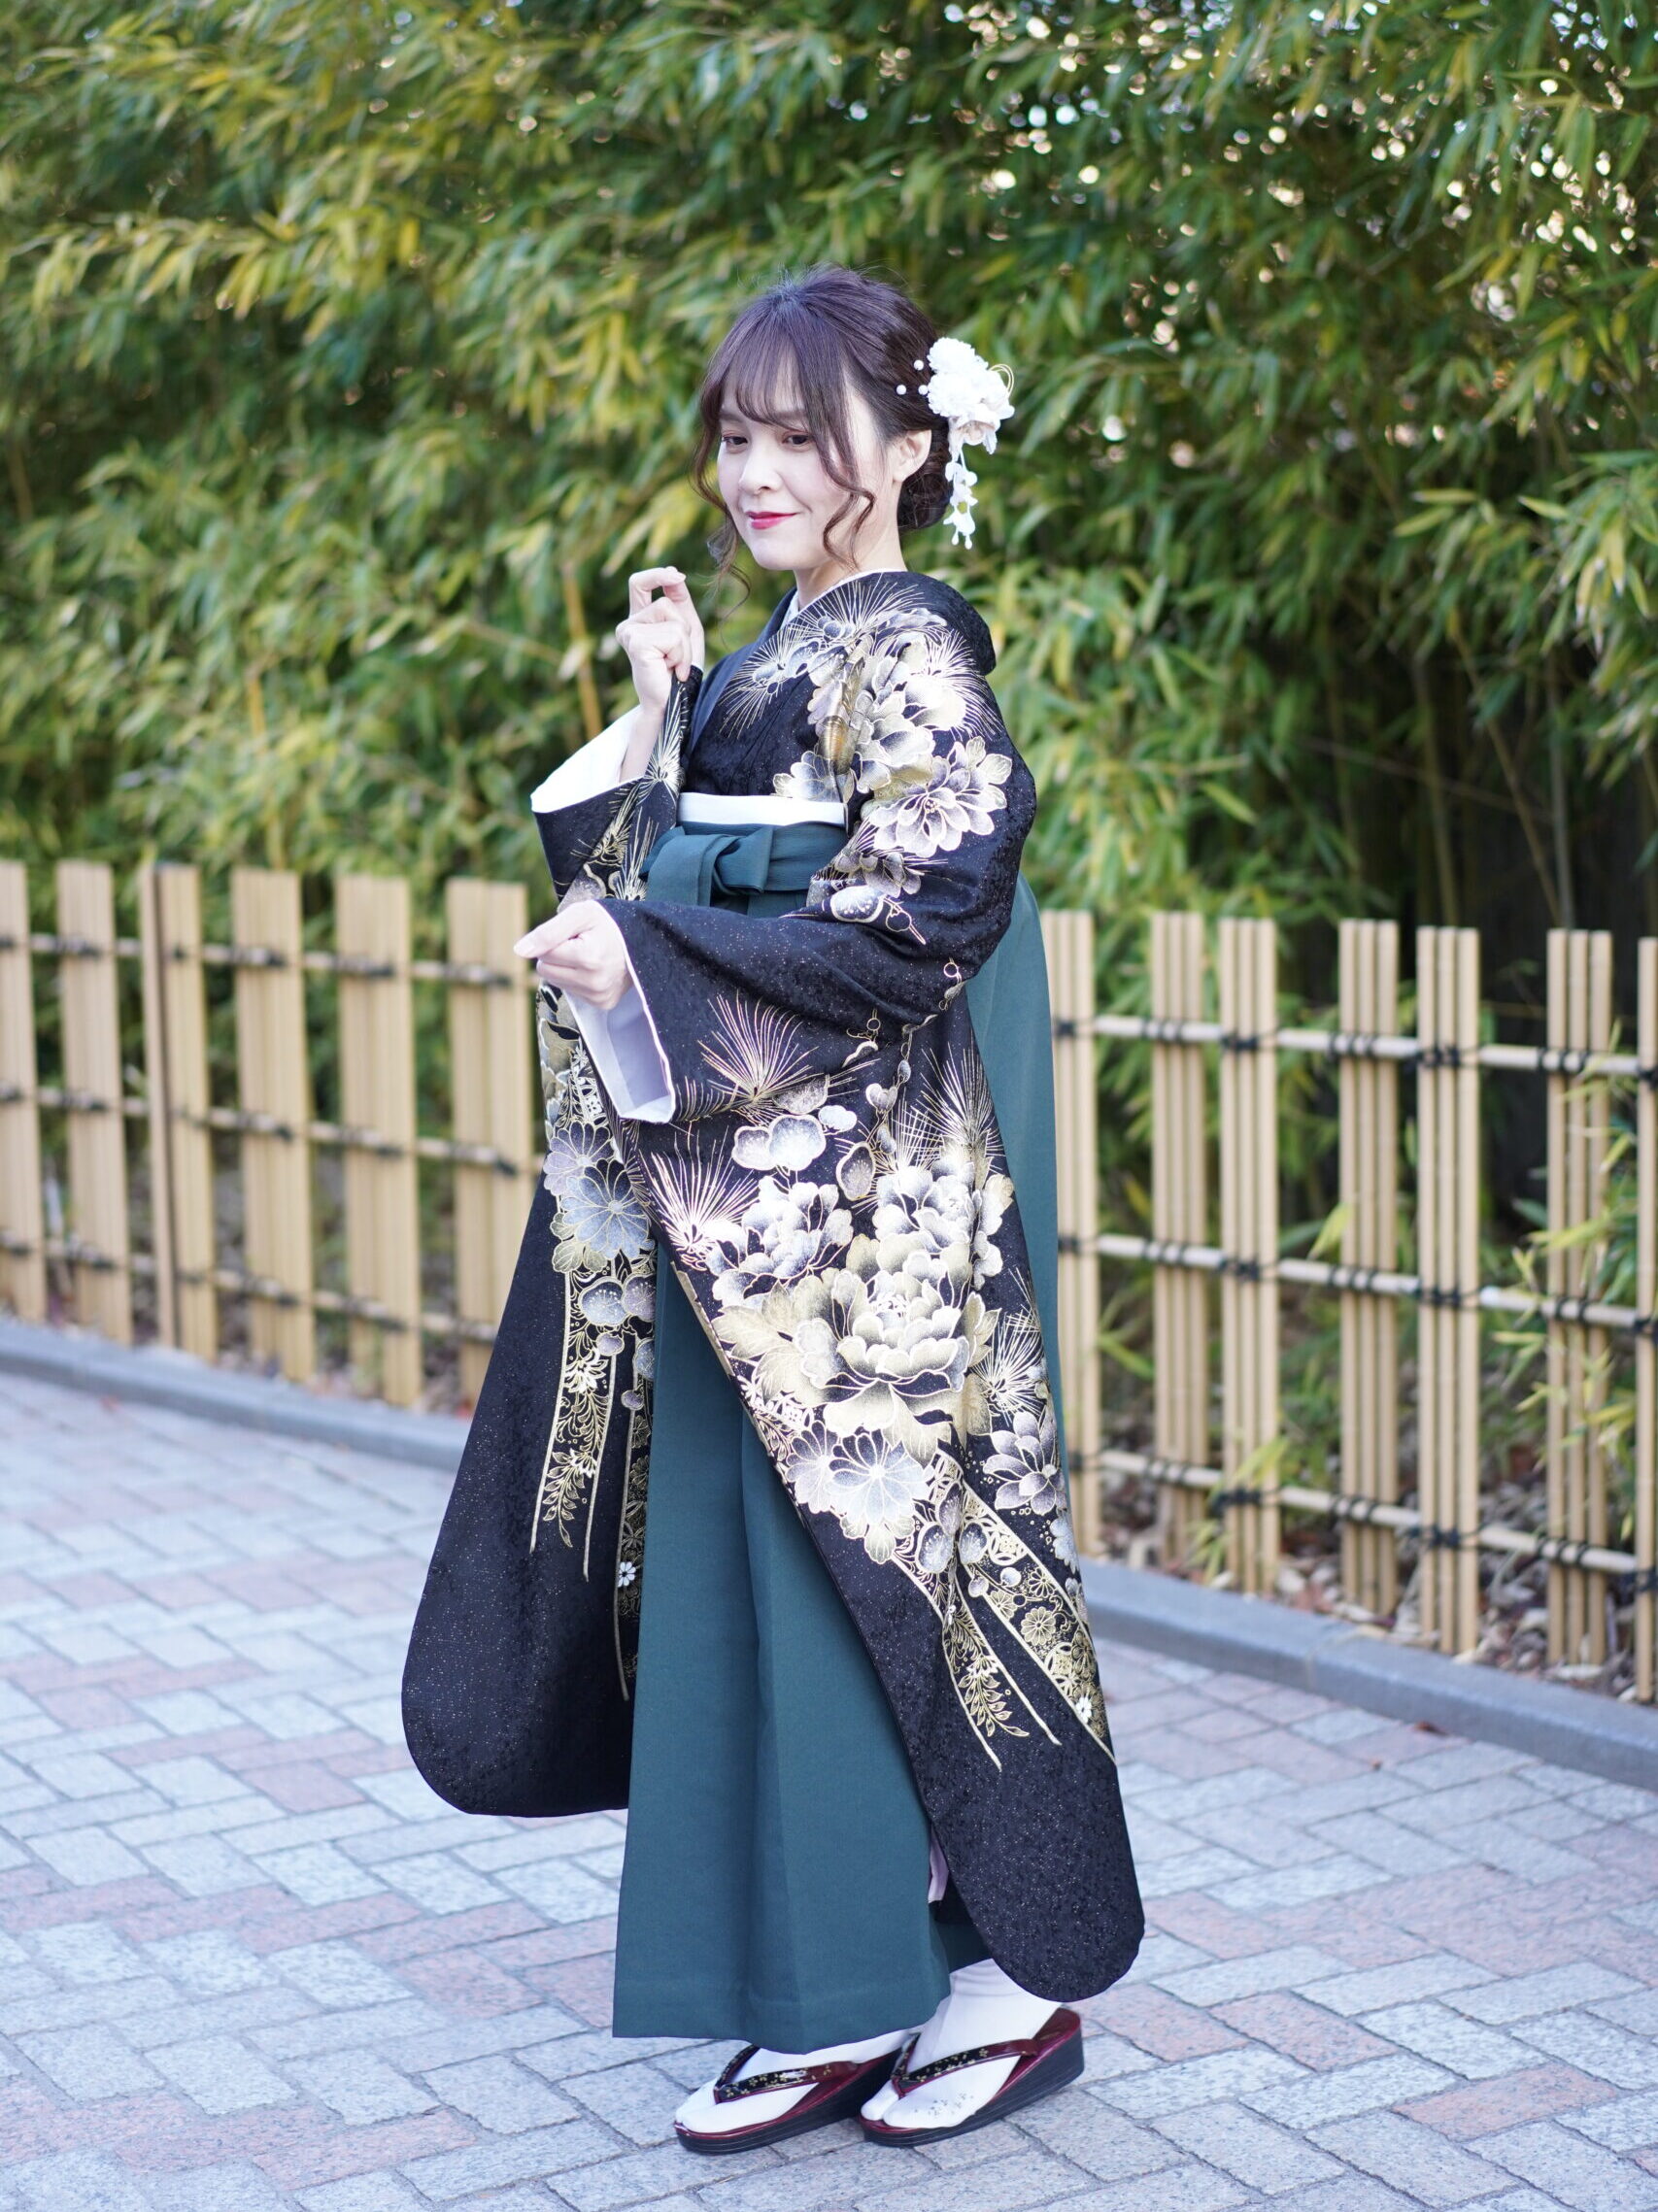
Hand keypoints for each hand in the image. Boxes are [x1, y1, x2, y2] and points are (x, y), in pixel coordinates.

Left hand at [514, 903, 632, 1009]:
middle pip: (546, 971)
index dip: (556, 939)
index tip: (578, 934)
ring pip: (556, 982)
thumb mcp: (578, 915)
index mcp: (589, 957)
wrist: (643, 939)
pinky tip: (595, 968)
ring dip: (567, 967)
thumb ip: (547, 932)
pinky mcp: (603, 1004)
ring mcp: (600, 996)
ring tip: (590, 955)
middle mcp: (595, 982)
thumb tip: (519, 951)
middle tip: (583, 944)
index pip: (544, 954)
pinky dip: (578, 978)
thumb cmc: (609, 923)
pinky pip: (571, 992)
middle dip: (558, 955)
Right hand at [615, 567, 704, 720]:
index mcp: (638, 619)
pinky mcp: (636, 644)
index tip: (678, 576)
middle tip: (676, 656)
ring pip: (674, 621)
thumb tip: (676, 573)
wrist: (673, 703)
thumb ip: (680, 600)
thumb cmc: (679, 669)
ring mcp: (629, 633)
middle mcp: (629, 624)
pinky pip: (674, 636)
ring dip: (684, 646)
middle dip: (684, 629)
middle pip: (667, 603)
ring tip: (674, 664)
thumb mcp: (686, 629)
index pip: (639, 583)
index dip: (658, 575)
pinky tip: (671, 670)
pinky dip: (681, 654)